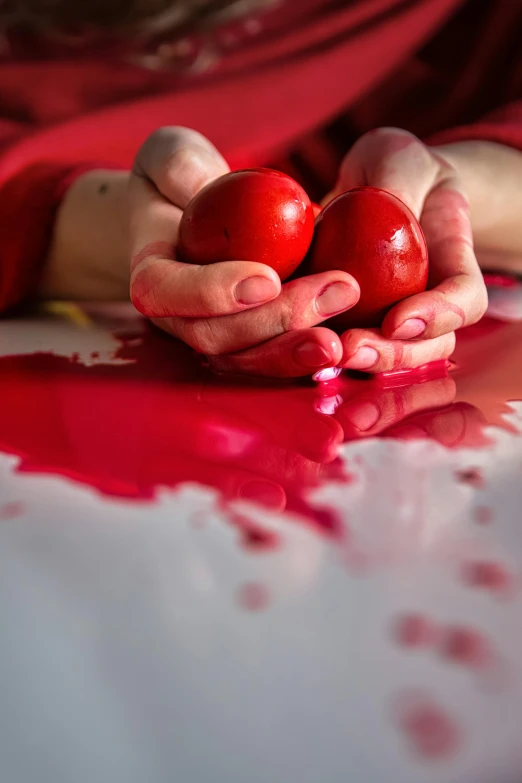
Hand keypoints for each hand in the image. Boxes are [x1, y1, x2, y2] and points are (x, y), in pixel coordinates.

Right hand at [129, 126, 359, 376]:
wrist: (194, 217)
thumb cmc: (179, 179)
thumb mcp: (170, 153)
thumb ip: (177, 162)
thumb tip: (204, 186)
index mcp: (152, 275)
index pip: (165, 294)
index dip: (212, 293)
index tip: (267, 278)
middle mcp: (179, 318)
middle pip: (218, 337)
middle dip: (279, 321)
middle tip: (339, 290)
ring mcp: (217, 336)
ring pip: (250, 360)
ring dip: (299, 349)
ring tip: (347, 335)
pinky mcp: (252, 344)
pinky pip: (277, 359)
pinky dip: (310, 356)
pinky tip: (351, 345)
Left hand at [327, 128, 487, 373]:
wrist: (374, 188)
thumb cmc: (396, 169)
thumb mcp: (398, 160)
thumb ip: (394, 184)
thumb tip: (376, 208)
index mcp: (453, 261)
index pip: (465, 300)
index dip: (439, 317)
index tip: (397, 321)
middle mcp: (430, 299)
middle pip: (429, 346)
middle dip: (392, 356)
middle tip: (349, 348)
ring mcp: (394, 317)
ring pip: (391, 357)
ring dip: (359, 363)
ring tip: (325, 355)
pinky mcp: (353, 324)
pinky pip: (343, 347)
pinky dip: (323, 352)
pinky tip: (294, 347)